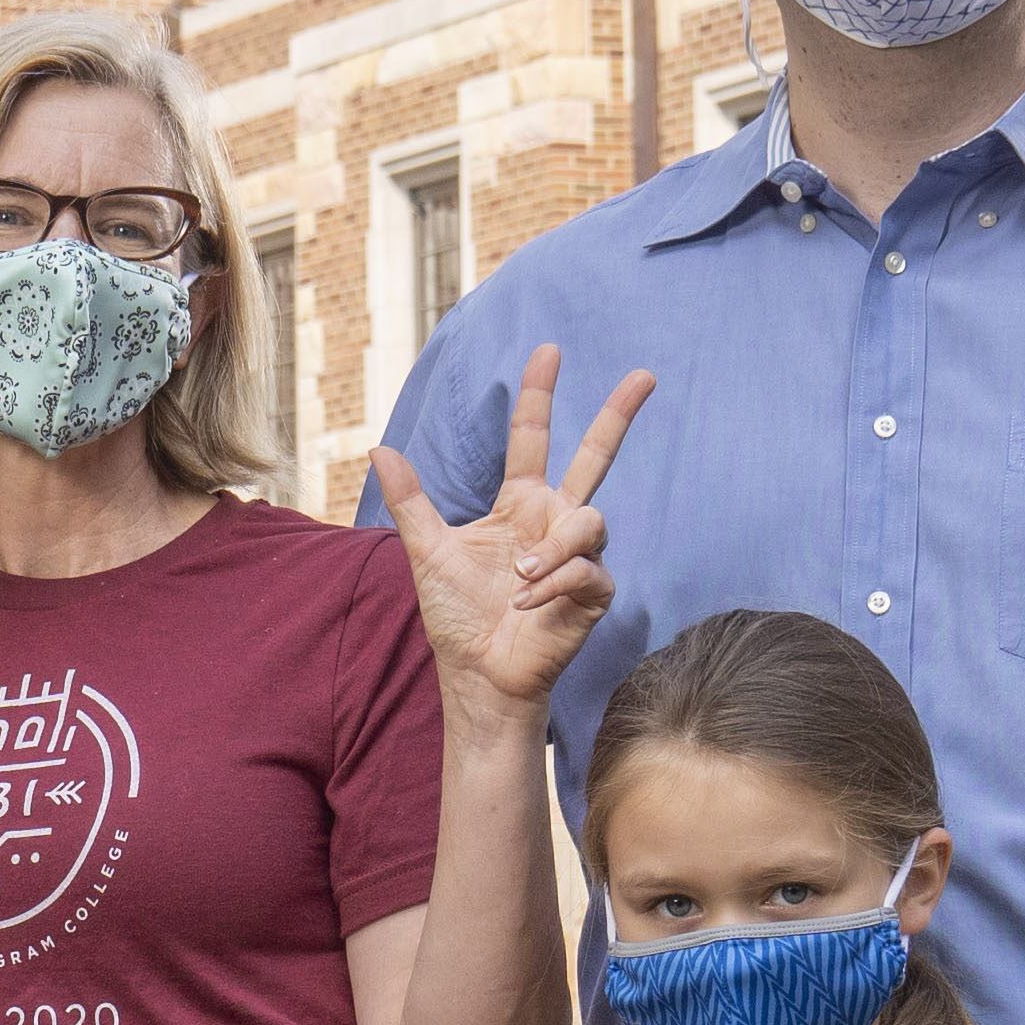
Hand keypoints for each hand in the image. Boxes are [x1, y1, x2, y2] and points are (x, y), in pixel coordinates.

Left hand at [363, 348, 652, 722]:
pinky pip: (588, 569)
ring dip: (553, 548)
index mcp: (520, 503)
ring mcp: (579, 555)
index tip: (547, 350)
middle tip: (645, 374)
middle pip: (596, 456)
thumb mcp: (427, 551)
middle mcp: (554, 521)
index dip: (538, 395)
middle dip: (618, 415)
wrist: (478, 673)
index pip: (534, 438)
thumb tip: (379, 447)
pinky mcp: (594, 592)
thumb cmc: (457, 615)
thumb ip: (411, 501)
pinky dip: (554, 584)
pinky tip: (529, 601)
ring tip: (522, 578)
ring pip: (590, 519)